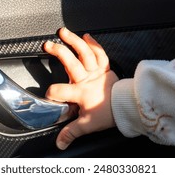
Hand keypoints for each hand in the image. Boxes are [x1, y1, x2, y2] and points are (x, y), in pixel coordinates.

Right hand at [43, 27, 118, 149]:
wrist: (127, 107)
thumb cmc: (108, 114)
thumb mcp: (87, 125)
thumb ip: (71, 132)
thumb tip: (59, 143)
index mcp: (80, 93)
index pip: (59, 91)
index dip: (51, 93)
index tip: (48, 96)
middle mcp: (87, 79)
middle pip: (71, 62)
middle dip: (58, 52)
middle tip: (47, 44)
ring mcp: (96, 71)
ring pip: (84, 53)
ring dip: (74, 41)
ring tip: (63, 32)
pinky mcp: (104, 68)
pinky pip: (100, 53)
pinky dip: (94, 44)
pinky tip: (86, 36)